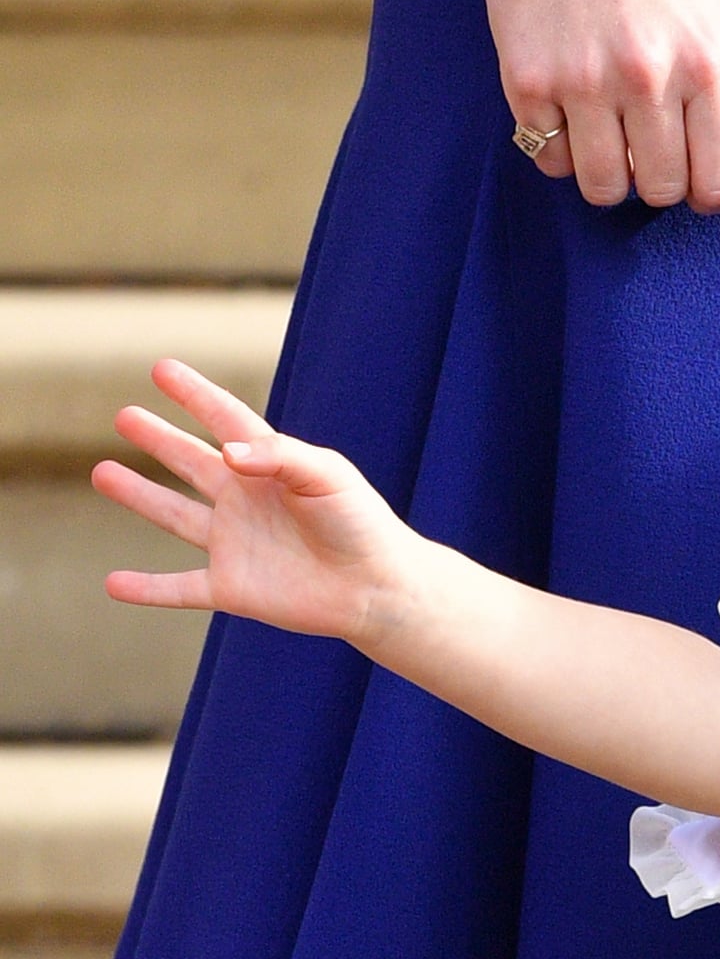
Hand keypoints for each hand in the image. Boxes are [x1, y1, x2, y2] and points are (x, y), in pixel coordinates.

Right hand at [92, 360, 416, 644]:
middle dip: (159, 439)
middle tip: (125, 415)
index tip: (162, 368)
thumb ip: (280, 455)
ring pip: (175, 516)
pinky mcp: (232, 588)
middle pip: (193, 462)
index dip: (195, 395)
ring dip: (139, 495)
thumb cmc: (362, 524)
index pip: (227, 421)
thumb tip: (225, 451)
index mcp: (272, 467)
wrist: (379, 587)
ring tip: (101, 471)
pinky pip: (179, 589)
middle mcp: (248, 502)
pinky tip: (113, 584)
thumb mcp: (328, 475)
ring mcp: (236, 545)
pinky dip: (146, 589)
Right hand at [485, 0, 719, 211]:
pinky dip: (562, 148)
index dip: (709, 192)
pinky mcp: (528, 79)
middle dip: (658, 178)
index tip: (695, 171)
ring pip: (604, 188)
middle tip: (648, 138)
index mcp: (707, 64)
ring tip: (610, 131)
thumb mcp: (718, 33)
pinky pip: (551, 162)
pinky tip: (569, 107)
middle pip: (661, 191)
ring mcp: (584, 78)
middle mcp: (648, 75)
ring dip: (609, 173)